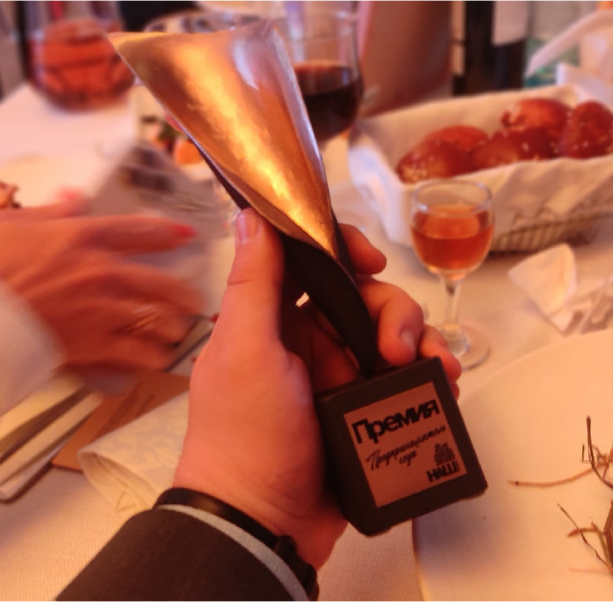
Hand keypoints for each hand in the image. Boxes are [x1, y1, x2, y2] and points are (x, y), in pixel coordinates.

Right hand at [0, 193, 202, 372]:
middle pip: (159, 281)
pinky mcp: (91, 342)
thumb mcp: (16, 224)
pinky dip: (150, 356)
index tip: (188, 237)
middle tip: (195, 301)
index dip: (168, 233)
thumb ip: (54, 212)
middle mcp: (102, 271)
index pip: (139, 231)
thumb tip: (76, 195)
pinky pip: (133, 351)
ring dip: (172, 327)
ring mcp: (100, 308)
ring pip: (154, 318)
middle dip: (183, 294)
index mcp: (84, 237)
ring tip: (179, 332)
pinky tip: (159, 359)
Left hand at [174, 209, 460, 567]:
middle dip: (393, 311)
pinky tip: (445, 385)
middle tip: (399, 349)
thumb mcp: (245, 352)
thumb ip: (253, 284)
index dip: (345, 250)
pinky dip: (429, 375)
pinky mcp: (366, 408)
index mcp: (275, 319)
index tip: (371, 260)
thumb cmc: (246, 433)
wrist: (264, 523)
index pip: (314, 263)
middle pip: (365, 298)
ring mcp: (340, 375)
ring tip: (438, 370)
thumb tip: (251, 215)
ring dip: (422, 342)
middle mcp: (310, 340)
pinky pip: (405, 377)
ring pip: (393, 335)